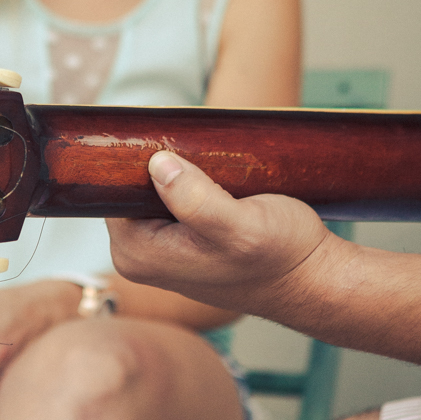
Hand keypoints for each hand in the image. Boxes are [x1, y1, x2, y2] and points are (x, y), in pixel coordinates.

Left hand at [107, 151, 328, 314]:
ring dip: (176, 172)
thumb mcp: (240, 226)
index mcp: (138, 254)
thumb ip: (195, 198)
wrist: (311, 280)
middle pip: (126, 188)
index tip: (164, 139)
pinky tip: (214, 178)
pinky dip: (187, 183)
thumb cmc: (280, 259)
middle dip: (155, 164)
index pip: (108, 190)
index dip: (131, 160)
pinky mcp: (179, 243)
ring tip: (210, 166)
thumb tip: (157, 164)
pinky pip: (168, 200)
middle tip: (196, 152)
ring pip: (149, 191)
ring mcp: (157, 251)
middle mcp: (138, 256)